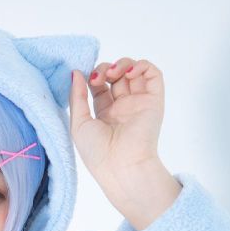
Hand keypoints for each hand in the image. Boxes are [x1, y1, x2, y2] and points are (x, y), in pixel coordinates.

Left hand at [70, 58, 180, 225]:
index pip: (100, 86)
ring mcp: (139, 103)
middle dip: (105, 69)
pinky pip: (153, 75)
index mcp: (105, 115)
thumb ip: (77, 96)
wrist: (120, 166)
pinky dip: (142, 66)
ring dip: (122, 64)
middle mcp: (123, 108)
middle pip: (116, 76)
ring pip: (134, 72)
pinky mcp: (154, 101)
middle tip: (99, 78)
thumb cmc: (97, 153)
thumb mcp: (78, 123)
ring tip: (113, 74)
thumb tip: (75, 72)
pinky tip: (129, 73)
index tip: (85, 78)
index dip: (93, 76)